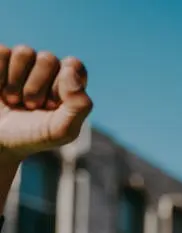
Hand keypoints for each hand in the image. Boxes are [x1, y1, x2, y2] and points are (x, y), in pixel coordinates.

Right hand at [0, 45, 92, 163]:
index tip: (52, 105)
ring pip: (24, 52)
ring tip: (14, 100)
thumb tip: (70, 71)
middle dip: (36, 87)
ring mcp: (22, 62)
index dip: (62, 84)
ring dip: (16, 82)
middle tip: (31, 106)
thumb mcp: (62, 130)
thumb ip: (78, 105)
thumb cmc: (32, 136)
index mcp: (68, 83)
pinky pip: (2, 51)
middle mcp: (47, 69)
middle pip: (48, 58)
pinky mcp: (0, 59)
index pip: (74, 65)